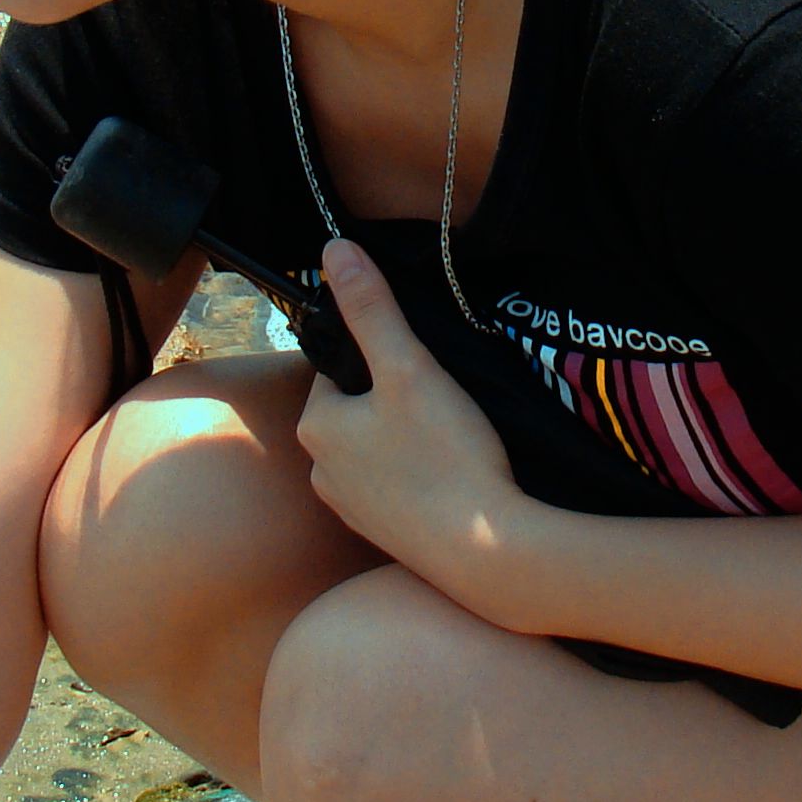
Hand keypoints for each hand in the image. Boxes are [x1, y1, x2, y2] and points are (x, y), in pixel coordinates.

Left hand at [296, 240, 540, 614]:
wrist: (485, 552)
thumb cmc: (446, 456)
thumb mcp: (410, 367)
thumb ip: (372, 309)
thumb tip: (334, 249)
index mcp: (316, 426)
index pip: (338, 367)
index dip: (383, 357)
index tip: (422, 366)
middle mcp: (320, 471)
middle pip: (358, 410)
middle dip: (395, 400)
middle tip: (445, 402)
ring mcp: (351, 509)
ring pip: (377, 451)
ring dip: (407, 441)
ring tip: (452, 439)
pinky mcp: (384, 536)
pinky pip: (396, 488)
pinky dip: (419, 478)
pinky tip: (453, 477)